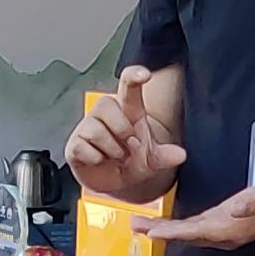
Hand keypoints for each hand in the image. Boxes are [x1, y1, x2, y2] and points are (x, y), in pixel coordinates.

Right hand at [65, 66, 184, 204]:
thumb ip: (165, 156)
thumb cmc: (132, 160)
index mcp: (127, 109)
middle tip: (128, 147)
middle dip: (122, 130)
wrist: (113, 181)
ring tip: (114, 155)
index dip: (134, 76)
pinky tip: (99, 160)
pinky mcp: (74, 144)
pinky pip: (83, 147)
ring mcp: (87, 126)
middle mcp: (105, 112)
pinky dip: (95, 159)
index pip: (128, 85)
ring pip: (96, 130)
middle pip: (107, 104)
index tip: (144, 74)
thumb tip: (180, 155)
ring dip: (111, 150)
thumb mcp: (152, 160)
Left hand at [138, 175, 254, 250]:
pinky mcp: (222, 224)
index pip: (197, 232)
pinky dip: (175, 228)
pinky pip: (193, 229)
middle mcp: (224, 235)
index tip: (153, 232)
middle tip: (135, 226)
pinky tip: (163, 225)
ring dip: (164, 231)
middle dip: (160, 232)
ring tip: (140, 225)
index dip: (174, 232)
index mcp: (232, 228)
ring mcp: (223, 232)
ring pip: (188, 234)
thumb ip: (252, 202)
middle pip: (186, 236)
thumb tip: (232, 209)